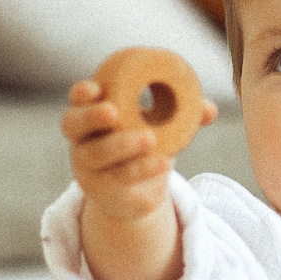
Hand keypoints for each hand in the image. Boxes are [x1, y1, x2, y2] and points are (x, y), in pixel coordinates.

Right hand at [60, 79, 214, 221]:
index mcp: (93, 115)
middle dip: (90, 116)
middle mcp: (82, 139)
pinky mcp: (102, 190)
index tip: (95, 87)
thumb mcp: (163, 128)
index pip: (77, 99)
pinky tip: (162, 162)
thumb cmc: (145, 147)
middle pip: (71, 124)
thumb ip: (185, 115)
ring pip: (95, 155)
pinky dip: (141, 170)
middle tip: (113, 112)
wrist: (136, 192)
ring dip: (120, 145)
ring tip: (149, 138)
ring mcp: (87, 166)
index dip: (82, 92)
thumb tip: (209, 109)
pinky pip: (117, 180)